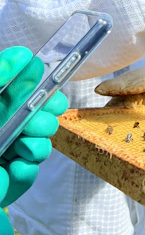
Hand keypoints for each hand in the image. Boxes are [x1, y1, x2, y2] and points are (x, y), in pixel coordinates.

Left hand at [0, 47, 67, 206]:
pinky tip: (12, 169)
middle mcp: (6, 126)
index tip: (51, 85)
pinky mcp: (13, 180)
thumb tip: (24, 54)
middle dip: (45, 115)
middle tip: (40, 118)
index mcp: (1, 108)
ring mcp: (9, 154)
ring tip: (21, 147)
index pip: (26, 90)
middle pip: (42, 113)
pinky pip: (30, 170)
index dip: (43, 87)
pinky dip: (26, 169)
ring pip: (41, 141)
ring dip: (37, 142)